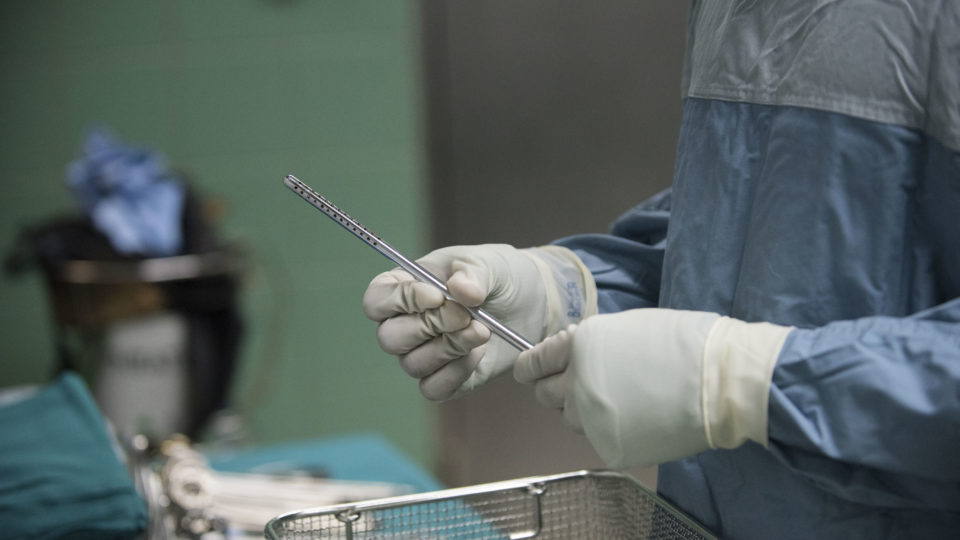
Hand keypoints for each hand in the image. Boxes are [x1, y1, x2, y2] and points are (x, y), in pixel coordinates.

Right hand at [362, 244, 595, 399]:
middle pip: (389, 339)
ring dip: (449, 348)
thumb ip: (472, 273)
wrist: (533, 302)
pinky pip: (433, 388)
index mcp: (404, 288)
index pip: (376, 302)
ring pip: (413, 365)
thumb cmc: (501, 275)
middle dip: (430, 327)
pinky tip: (479, 353)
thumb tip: (460, 291)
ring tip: (482, 330)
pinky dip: (456, 373)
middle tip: (466, 315)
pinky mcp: (446, 379)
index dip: (399, 301)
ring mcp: (423, 354)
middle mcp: (405, 325)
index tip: (437, 295)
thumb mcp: (489, 263)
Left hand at [514, 309, 791, 467]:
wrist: (721, 380)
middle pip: (543, 395)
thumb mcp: (624, 327)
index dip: (531, 367)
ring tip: (619, 398)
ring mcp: (592, 418)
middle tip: (580, 385)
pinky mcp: (610, 446)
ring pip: (569, 419)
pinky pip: (597, 438)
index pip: (531, 363)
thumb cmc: (682, 343)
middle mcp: (577, 382)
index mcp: (578, 346)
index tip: (533, 370)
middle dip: (555, 389)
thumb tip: (570, 356)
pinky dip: (609, 429)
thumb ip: (589, 345)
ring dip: (582, 410)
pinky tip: (637, 416)